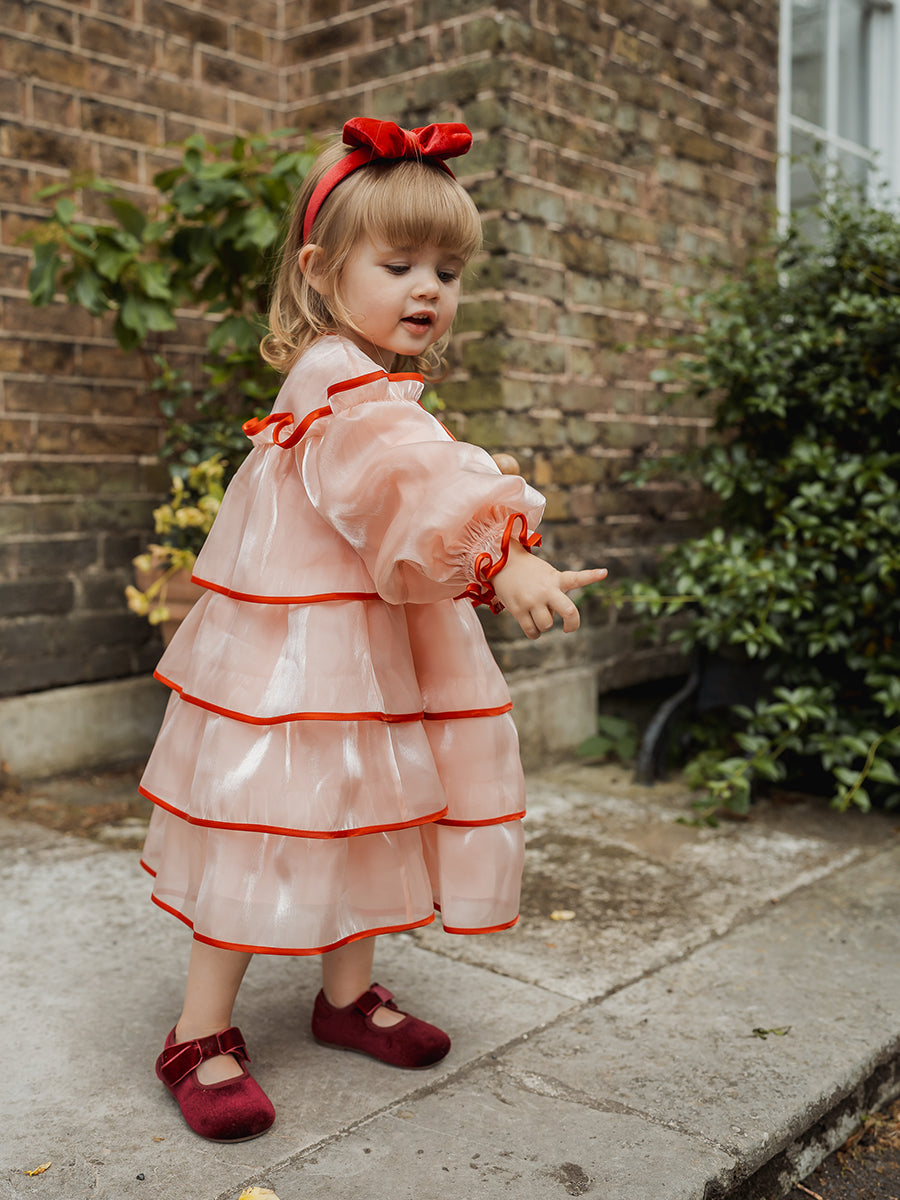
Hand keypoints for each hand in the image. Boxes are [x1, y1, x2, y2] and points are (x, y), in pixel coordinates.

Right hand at [492, 541, 606, 638]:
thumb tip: (549, 619)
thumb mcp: (547, 575)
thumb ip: (554, 595)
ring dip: (544, 625)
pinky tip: (533, 628)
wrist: (502, 564)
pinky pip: (532, 631)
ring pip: (547, 625)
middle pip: (569, 612)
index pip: (577, 578)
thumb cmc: (529, 572)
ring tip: (537, 615)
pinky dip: (534, 633)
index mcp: (556, 579)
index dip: (592, 575)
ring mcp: (532, 600)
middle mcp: (546, 590)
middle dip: (572, 624)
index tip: (604, 572)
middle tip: (569, 629)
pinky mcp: (518, 609)